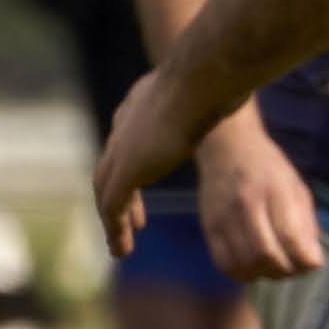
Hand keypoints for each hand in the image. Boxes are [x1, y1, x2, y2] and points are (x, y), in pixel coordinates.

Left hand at [94, 67, 218, 256]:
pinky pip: (111, 208)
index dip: (132, 165)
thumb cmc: (212, 80)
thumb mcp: (202, 88)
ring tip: (122, 245)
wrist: (200, 82)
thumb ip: (201, 98)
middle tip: (133, 221)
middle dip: (119, 196)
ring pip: (106, 192)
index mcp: (138, 106)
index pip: (126, 141)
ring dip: (113, 220)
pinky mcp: (124, 172)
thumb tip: (222, 98)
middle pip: (110, 169)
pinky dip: (114, 229)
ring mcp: (120, 151)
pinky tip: (122, 248)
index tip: (140, 186)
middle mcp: (123, 127)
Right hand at [190, 112, 324, 280]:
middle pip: (267, 255)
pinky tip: (251, 267)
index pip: (291, 237)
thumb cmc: (269, 169)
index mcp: (276, 192)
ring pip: (244, 263)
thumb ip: (305, 225)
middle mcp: (247, 205)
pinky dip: (240, 273)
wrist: (227, 149)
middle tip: (293, 269)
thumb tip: (311, 262)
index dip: (305, 260)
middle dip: (286, 271)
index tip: (312, 263)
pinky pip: (223, 262)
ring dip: (264, 274)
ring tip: (274, 268)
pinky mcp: (208, 227)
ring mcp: (224, 217)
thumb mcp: (297, 189)